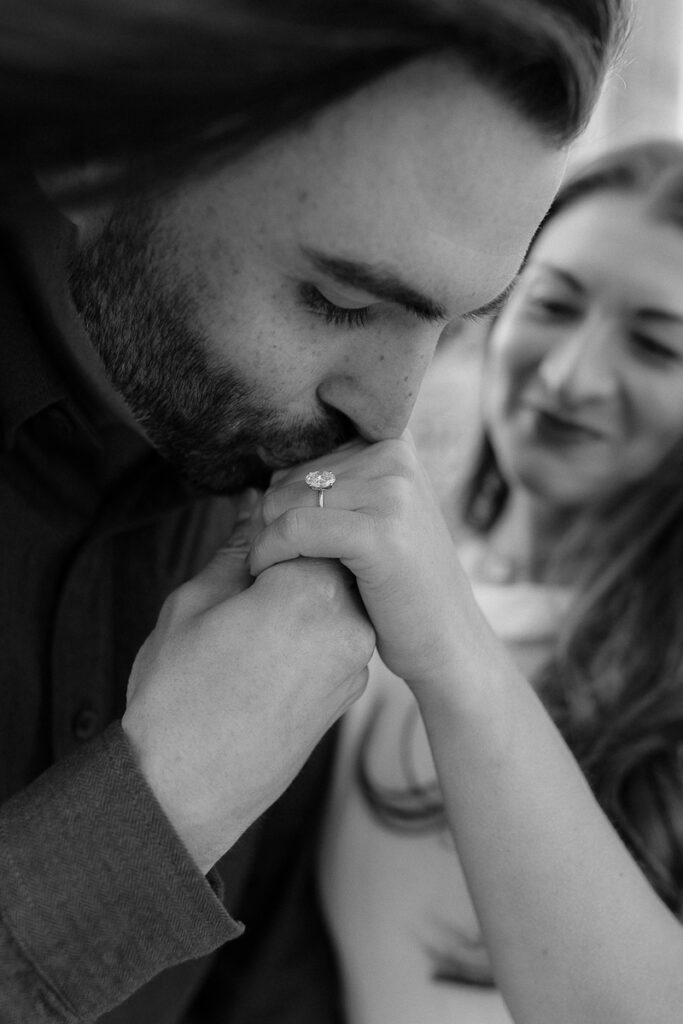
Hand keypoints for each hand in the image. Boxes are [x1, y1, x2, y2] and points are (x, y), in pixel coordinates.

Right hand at [122, 493, 374, 872]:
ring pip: (339, 602)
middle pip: (334, 561)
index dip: (278, 526)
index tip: (251, 541)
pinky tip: (270, 654)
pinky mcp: (350, 694)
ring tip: (256, 624)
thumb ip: (236, 552)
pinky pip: (339, 640)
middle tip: (251, 580)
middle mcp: (347, 624)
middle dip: (298, 560)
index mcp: (309, 590)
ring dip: (307, 598)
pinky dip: (313, 634)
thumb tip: (255, 514)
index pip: (312, 525)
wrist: (187, 788)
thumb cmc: (180, 694)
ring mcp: (354, 663)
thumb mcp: (194, 603)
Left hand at [250, 433, 477, 689]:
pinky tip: (265, 572)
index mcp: (393, 442)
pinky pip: (294, 529)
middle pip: (288, 474)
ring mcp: (392, 493)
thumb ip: (340, 477)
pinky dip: (268, 551)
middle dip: (268, 518)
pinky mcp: (379, 533)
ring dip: (263, 536)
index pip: (302, 449)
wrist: (447, 637)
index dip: (278, 489)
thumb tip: (265, 457)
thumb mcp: (382, 511)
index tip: (276, 528)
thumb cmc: (402, 580)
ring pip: (284, 500)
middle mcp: (395, 456)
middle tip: (271, 556)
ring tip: (273, 566)